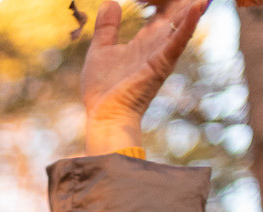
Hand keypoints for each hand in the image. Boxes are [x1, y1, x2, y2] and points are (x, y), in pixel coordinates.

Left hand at [81, 0, 206, 154]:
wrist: (105, 114)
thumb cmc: (102, 89)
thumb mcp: (100, 50)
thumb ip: (107, 28)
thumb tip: (110, 2)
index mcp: (143, 43)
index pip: (159, 16)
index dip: (163, 1)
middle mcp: (156, 47)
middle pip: (174, 16)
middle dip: (182, 2)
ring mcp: (161, 54)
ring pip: (181, 23)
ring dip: (191, 7)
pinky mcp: (162, 63)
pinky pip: (178, 39)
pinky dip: (189, 22)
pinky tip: (198, 5)